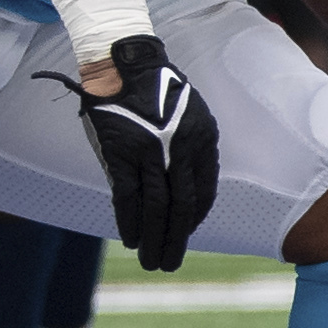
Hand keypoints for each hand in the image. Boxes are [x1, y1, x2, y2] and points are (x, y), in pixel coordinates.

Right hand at [42, 35, 216, 270]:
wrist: (127, 64)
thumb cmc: (157, 89)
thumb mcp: (189, 114)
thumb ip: (189, 146)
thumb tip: (182, 179)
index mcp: (204, 140)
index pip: (204, 190)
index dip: (195, 216)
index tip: (186, 233)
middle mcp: (183, 150)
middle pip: (182, 206)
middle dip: (176, 239)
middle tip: (169, 264)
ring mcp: (153, 153)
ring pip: (157, 206)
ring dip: (154, 238)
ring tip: (151, 261)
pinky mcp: (122, 153)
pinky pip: (128, 195)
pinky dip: (129, 220)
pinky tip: (129, 239)